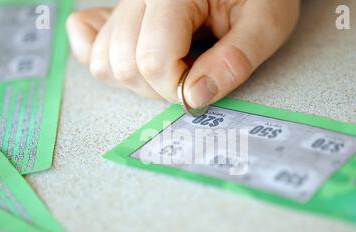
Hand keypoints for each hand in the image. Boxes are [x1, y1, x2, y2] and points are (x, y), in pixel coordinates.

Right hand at [66, 0, 299, 107]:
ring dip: (138, 80)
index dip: (178, 88)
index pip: (152, 59)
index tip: (203, 87)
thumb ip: (235, 60)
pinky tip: (137, 60)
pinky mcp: (119, 12)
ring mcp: (124, 2)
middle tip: (192, 76)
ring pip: (103, 60)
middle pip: (122, 63)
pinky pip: (88, 41)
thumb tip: (195, 97)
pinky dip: (106, 60)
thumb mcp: (267, 22)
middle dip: (159, 87)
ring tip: (173, 67)